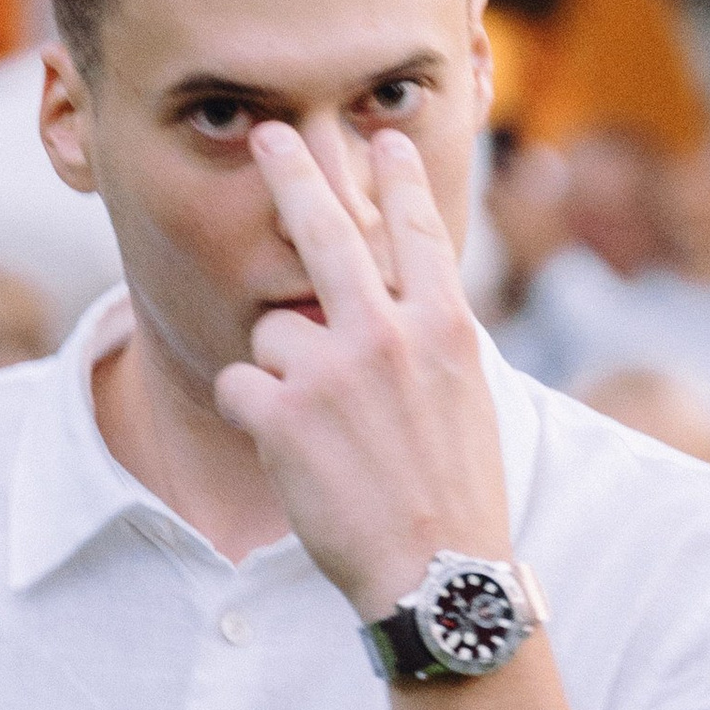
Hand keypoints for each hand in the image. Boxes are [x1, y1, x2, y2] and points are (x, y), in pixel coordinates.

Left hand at [214, 123, 509, 616]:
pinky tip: (295, 453)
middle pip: (329, 232)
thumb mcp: (468, 398)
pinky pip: (241, 384)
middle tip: (270, 134)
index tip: (380, 137)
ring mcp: (334, 371)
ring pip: (273, 330)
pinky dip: (255, 416)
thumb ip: (430, 339)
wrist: (439, 575)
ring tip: (323, 432)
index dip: (396, 180)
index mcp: (445, 329)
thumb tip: (403, 298)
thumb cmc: (456, 495)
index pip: (417, 231)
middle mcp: (390, 335)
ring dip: (282, 372)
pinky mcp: (284, 414)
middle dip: (297, 171)